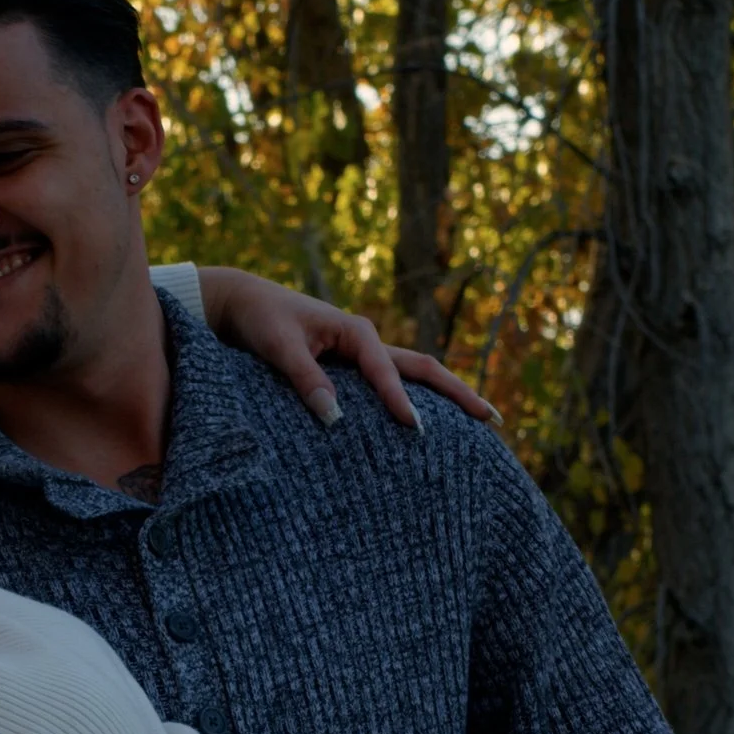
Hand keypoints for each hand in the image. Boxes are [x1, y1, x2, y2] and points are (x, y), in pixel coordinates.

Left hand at [196, 266, 497, 429]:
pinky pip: (392, 386)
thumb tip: (335, 419)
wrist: (240, 303)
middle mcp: (366, 341)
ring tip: (480, 423)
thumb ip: (306, 380)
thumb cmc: (260, 320)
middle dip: (458, 393)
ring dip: (446, 397)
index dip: (401, 401)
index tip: (416, 430)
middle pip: (424, 369)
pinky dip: (416, 401)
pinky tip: (430, 425)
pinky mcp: (352, 368)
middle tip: (493, 420)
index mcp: (355, 331)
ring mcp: (362, 355)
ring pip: (414, 376)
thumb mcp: (279, 348)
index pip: (388, 372)